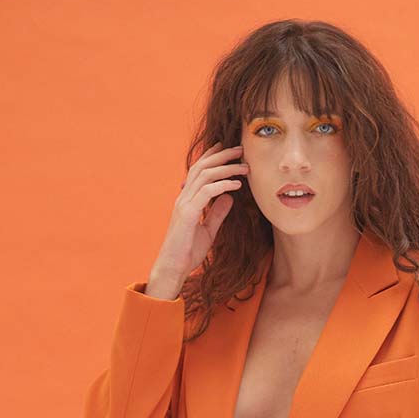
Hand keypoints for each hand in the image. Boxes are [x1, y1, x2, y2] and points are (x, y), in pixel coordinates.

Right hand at [151, 141, 249, 281]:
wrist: (174, 268)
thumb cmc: (188, 252)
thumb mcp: (208, 230)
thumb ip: (217, 213)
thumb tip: (229, 197)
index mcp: (187, 199)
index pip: (199, 171)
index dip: (213, 157)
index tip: (229, 150)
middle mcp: (184, 197)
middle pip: (202, 167)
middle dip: (222, 155)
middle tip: (240, 149)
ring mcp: (184, 204)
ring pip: (205, 176)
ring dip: (226, 168)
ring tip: (244, 167)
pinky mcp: (188, 214)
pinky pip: (206, 192)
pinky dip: (222, 185)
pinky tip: (237, 185)